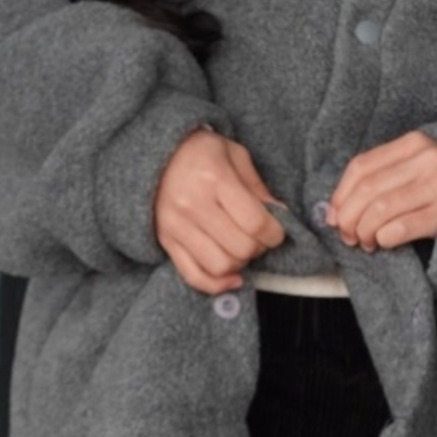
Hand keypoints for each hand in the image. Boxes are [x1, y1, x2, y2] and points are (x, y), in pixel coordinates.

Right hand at [155, 129, 287, 295]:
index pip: (255, 222)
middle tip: (260, 237)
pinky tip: (233, 277)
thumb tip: (280, 217)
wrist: (156, 156)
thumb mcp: (235, 154)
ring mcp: (176, 226)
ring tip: (242, 248)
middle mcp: (192, 204)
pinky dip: (217, 284)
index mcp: (213, 177)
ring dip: (240, 264)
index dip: (275, 233)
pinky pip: (194, 277)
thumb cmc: (201, 152)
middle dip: (259, 248)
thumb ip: (258, 187)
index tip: (277, 230)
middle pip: (241, 248)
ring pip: (221, 266)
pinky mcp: (166, 242)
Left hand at [326, 132, 436, 252]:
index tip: (334, 216)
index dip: (340, 195)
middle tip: (348, 236)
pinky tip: (385, 243)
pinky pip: (401, 228)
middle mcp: (426, 161)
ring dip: (364, 232)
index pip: (361, 167)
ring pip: (379, 210)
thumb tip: (336, 208)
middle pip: (367, 190)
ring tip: (367, 242)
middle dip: (348, 218)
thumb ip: (385, 175)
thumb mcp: (422, 164)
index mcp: (414, 143)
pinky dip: (384, 238)